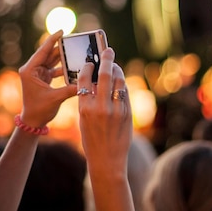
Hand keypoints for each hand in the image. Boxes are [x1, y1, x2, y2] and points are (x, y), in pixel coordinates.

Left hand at [18, 30, 76, 127]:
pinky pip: (54, 68)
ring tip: (75, 52)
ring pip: (52, 61)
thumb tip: (86, 84)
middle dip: (61, 48)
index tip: (62, 31)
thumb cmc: (39, 110)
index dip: (53, 40)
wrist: (33, 121)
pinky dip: (63, 68)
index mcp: (30, 70)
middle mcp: (32, 69)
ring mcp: (37, 73)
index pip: (43, 51)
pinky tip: (73, 67)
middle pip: (48, 54)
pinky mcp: (42, 78)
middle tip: (73, 41)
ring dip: (63, 57)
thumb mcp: (55, 98)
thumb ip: (71, 89)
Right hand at [77, 47, 132, 174]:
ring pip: (118, 82)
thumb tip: (95, 82)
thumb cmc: (92, 140)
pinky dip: (122, 84)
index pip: (84, 80)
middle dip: (106, 59)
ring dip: (117, 70)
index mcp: (84, 108)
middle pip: (104, 76)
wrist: (107, 160)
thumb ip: (88, 101)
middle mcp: (100, 107)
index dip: (88, 68)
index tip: (89, 62)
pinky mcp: (127, 113)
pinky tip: (120, 81)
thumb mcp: (84, 120)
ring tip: (115, 65)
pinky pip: (125, 93)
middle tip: (108, 50)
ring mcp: (115, 110)